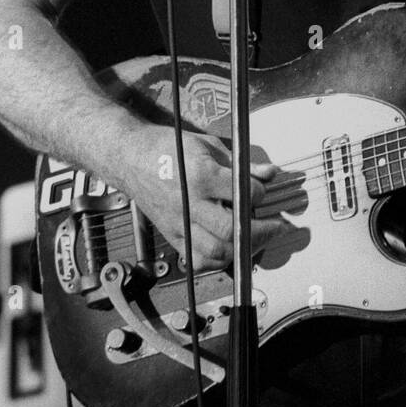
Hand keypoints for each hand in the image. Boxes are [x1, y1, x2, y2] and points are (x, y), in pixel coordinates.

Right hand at [115, 123, 286, 272]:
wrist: (129, 157)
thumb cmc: (167, 148)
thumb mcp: (208, 146)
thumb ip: (241, 164)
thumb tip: (269, 174)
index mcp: (200, 177)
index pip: (243, 194)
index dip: (261, 194)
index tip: (264, 192)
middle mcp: (188, 204)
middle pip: (230, 231)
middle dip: (260, 231)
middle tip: (275, 226)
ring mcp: (178, 223)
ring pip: (215, 252)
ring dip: (242, 249)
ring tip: (256, 238)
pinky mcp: (171, 235)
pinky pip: (197, 260)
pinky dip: (217, 261)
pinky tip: (230, 249)